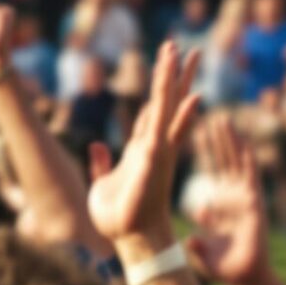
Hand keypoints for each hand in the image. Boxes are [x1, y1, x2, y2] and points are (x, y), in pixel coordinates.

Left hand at [86, 41, 200, 254]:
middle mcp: (155, 144)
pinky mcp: (154, 158)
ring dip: (174, 79)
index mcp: (142, 148)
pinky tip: (189, 92)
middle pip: (168, 101)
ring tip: (181, 51)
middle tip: (184, 48)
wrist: (127, 236)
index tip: (169, 67)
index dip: (162, 88)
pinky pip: (165, 125)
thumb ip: (100, 162)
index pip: (155, 110)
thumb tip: (96, 145)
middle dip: (175, 74)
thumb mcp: (102, 182)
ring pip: (168, 105)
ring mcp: (158, 149)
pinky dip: (175, 109)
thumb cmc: (118, 215)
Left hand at [187, 113, 274, 284]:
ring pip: (236, 164)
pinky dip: (248, 161)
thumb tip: (190, 227)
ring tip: (223, 120)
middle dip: (216, 141)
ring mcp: (243, 198)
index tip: (192, 135)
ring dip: (231, 143)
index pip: (209, 173)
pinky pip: (251, 178)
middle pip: (223, 162)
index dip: (202, 156)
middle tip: (206, 116)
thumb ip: (194, 235)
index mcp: (219, 204)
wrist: (243, 278)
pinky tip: (245, 143)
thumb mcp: (199, 248)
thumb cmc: (223, 265)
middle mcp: (232, 197)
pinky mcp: (253, 204)